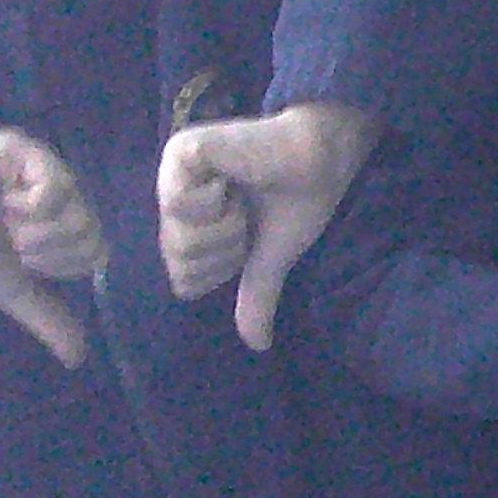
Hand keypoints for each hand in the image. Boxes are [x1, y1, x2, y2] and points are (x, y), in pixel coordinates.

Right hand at [0, 129, 102, 366]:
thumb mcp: (8, 285)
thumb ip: (45, 313)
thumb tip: (77, 358)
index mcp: (56, 207)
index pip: (96, 245)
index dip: (61, 265)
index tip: (21, 260)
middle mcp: (52, 179)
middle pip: (91, 230)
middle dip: (48, 253)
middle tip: (12, 244)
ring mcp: (37, 160)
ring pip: (78, 211)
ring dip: (37, 234)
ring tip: (4, 226)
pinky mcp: (17, 148)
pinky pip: (54, 188)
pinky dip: (28, 210)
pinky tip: (0, 204)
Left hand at [156, 104, 381, 352]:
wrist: (324, 157)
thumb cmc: (301, 197)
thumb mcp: (272, 256)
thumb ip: (255, 293)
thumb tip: (257, 345)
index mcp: (189, 218)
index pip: (181, 275)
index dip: (219, 269)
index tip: (249, 238)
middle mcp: (174, 193)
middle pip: (177, 258)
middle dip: (224, 248)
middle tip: (246, 216)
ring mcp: (173, 171)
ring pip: (178, 235)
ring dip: (223, 226)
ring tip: (241, 196)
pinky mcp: (181, 152)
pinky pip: (181, 203)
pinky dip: (215, 202)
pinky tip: (233, 179)